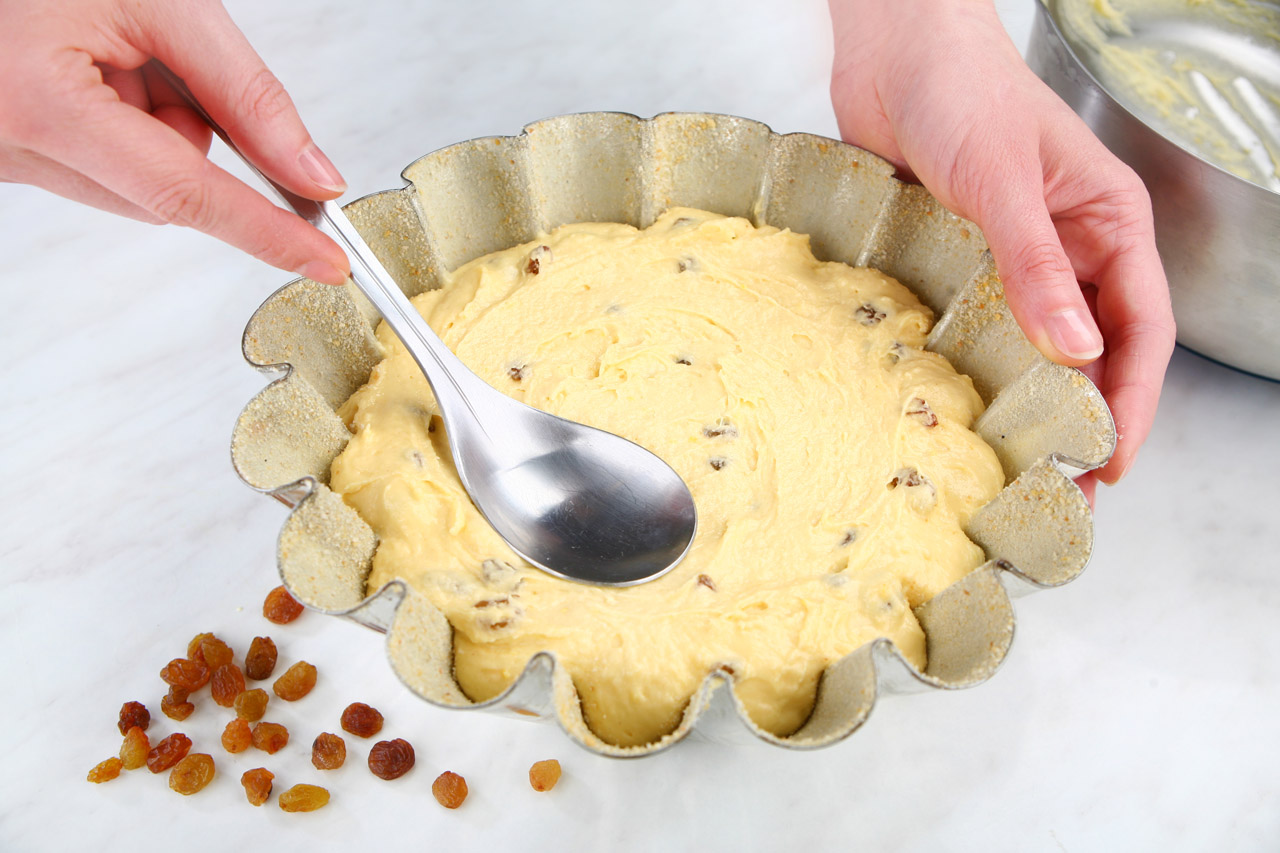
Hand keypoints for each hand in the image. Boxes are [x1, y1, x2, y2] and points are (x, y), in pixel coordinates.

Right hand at [0, 0, 349, 284]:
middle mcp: (11, 147)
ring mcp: (7, 161)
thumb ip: (244, 93)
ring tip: (113, 58)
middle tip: (155, 62)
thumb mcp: (162, 4)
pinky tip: (95, 77)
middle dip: (189, 136)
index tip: (324, 262)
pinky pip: (105, 173)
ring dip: (154, 131)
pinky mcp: (13, 162)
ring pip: (140, 190)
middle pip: (165, 198)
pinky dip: (123, 132)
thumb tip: (309, 174)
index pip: (186, 192)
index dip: (267, 231)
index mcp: (42, 105)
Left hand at [829, 0, 1175, 498]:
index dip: (1133, 400)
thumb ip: (1035, 265)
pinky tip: (957, 406)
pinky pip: (974, 326)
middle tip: (1061, 482)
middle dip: (1083, 418)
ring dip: (1026, 403)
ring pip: (1032, 346)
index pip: (1140, 329)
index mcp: (1107, 223)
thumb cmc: (961, 89)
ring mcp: (1009, 258)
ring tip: (1010, 462)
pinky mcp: (956, 260)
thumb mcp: (1004, 180)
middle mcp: (1066, 247)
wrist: (890, 50)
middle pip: (1092, 350)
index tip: (1113, 460)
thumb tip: (1075, 350)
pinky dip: (974, 367)